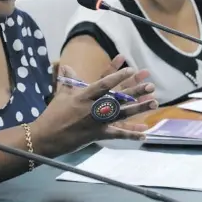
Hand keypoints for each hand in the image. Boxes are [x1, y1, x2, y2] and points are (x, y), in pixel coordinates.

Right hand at [31, 61, 157, 155]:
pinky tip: (145, 133)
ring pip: (122, 114)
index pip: (103, 83)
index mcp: (84, 95)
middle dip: (135, 90)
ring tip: (154, 102)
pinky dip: (131, 134)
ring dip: (139, 108)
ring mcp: (97, 122)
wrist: (47, 136)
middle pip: (118, 97)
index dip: (117, 74)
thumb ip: (67, 79)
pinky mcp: (98, 135)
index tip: (130, 68)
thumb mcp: (60, 94)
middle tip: (150, 85)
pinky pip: (117, 134)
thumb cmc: (53, 113)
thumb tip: (65, 65)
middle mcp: (93, 107)